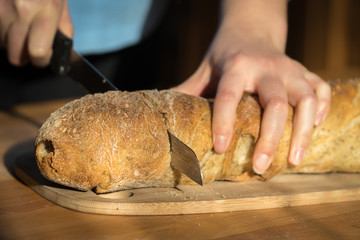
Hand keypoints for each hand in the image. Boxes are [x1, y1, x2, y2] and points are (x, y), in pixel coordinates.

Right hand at [0, 0, 72, 66]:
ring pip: (5, 45)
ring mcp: (3, 9)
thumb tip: (64, 49)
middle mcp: (22, 11)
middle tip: (34, 47)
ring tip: (24, 29)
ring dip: (14, 43)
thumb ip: (65, 27)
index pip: (38, 52)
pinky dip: (5, 31)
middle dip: (26, 57)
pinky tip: (15, 20)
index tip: (46, 57)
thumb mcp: (62, 2)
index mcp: (46, 10)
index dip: (42, 60)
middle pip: (16, 56)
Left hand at [174, 0, 330, 173]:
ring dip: (302, 132)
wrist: (252, 28)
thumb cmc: (226, 54)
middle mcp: (266, 67)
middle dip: (269, 139)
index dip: (224, 123)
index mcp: (237, 66)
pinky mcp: (304, 71)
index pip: (229, 96)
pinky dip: (322, 109)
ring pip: (306, 100)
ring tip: (292, 160)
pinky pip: (321, 89)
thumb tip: (164, 116)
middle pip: (275, 104)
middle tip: (259, 167)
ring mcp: (289, 68)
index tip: (220, 149)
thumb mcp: (205, 68)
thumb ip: (188, 90)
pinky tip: (314, 129)